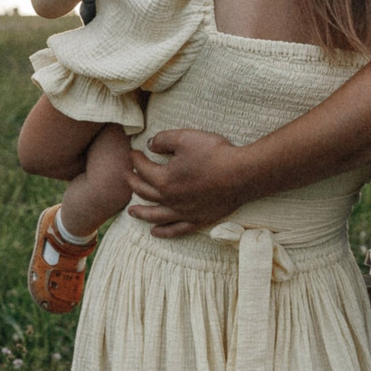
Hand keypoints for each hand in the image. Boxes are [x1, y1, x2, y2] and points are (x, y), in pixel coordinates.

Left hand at [124, 128, 246, 236]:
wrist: (243, 174)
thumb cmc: (215, 154)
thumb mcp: (185, 138)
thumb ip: (163, 140)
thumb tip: (149, 144)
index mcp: (164, 179)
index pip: (142, 168)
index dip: (136, 159)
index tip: (134, 153)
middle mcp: (170, 199)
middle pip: (144, 192)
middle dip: (133, 182)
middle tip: (128, 175)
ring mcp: (183, 212)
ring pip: (155, 215)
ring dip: (141, 213)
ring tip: (131, 212)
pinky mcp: (198, 219)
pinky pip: (176, 230)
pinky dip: (164, 231)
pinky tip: (155, 232)